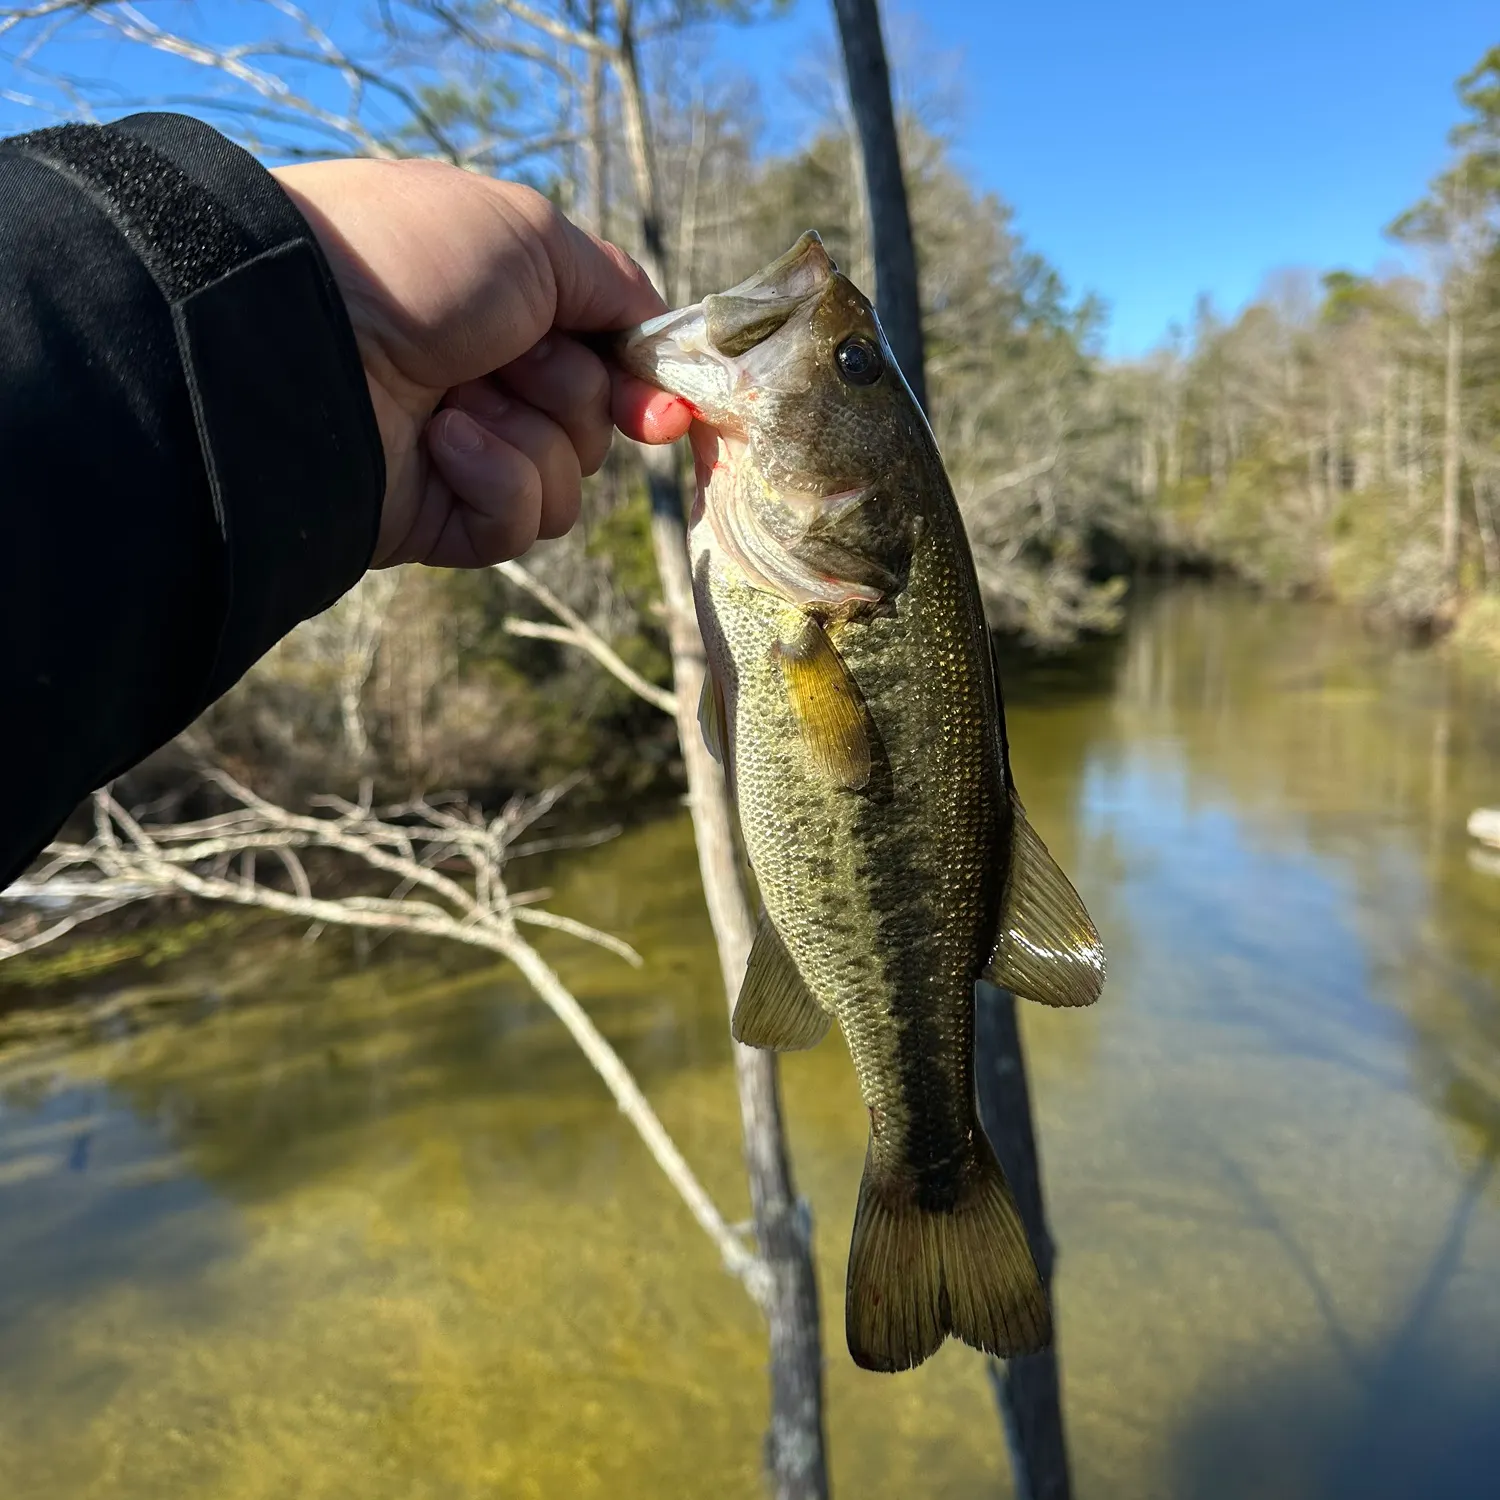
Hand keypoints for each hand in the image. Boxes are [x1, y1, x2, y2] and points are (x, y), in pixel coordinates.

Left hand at [271, 159, 692, 567]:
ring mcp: (461, 456)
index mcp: (503, 313)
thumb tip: (658, 337)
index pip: (602, 367)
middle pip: (592, 430)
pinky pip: (517, 526)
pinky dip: (495, 481)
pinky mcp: (437, 518)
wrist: (304, 334)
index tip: (665, 408)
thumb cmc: (412, 261)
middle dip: (569, 395)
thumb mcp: (531, 236)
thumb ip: (611, 284)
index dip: (640, 389)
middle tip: (511, 361)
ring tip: (457, 401)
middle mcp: (484, 383)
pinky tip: (443, 442)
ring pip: (564, 486)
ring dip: (528, 438)